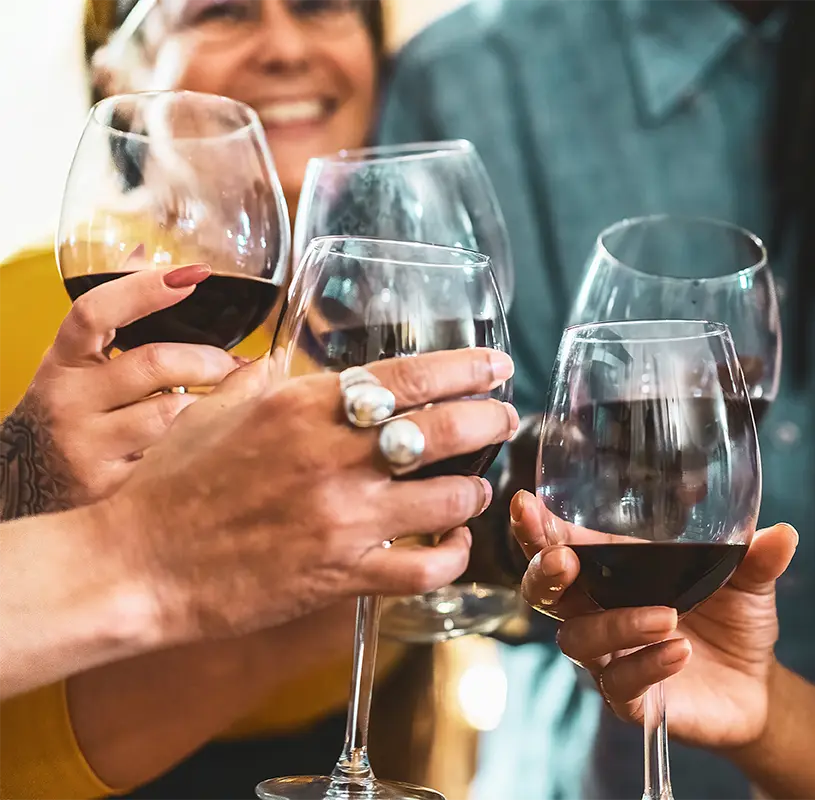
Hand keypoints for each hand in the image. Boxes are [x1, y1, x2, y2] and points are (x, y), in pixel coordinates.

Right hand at [1, 261, 237, 518]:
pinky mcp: (111, 487)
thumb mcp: (78, 361)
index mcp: (62, 359)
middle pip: (153, 364)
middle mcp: (69, 399)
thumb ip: (112, 314)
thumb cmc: (70, 408)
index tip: (194, 275)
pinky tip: (220, 438)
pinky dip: (204, 444)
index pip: (94, 312)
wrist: (26, 483)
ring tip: (242, 397)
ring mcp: (87, 445)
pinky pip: (175, 459)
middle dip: (209, 360)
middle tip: (241, 363)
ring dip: (217, 403)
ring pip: (172, 416)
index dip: (143, 289)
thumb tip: (146, 252)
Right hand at [87, 346, 519, 643]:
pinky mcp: (339, 575)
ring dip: (474, 491)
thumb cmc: (169, 486)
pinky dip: (452, 558)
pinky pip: (422, 570)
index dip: (465, 368)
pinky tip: (454, 547)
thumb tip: (288, 362)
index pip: (408, 376)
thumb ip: (261, 383)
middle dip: (490, 419)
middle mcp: (331, 456)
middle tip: (506, 417)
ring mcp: (341, 518)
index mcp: (302, 407)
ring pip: (448, 499)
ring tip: (477, 487)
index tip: (496, 365)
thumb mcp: (213, 412)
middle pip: (445, 429)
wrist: (136, 565)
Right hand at [510, 490, 797, 750]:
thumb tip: (782, 532)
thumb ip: (757, 556)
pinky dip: (646, 664)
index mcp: (616, 571)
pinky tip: (678, 652)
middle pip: (544, 592)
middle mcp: (600, 611)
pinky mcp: (629, 699)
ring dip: (616, 624)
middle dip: (543, 571)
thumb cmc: (735, 619)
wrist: (757, 685)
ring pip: (579, 640)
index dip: (538, 527)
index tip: (527, 504)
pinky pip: (618, 683)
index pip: (563, 544)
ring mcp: (610, 657)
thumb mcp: (750, 581)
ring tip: (667, 616)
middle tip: (562, 557)